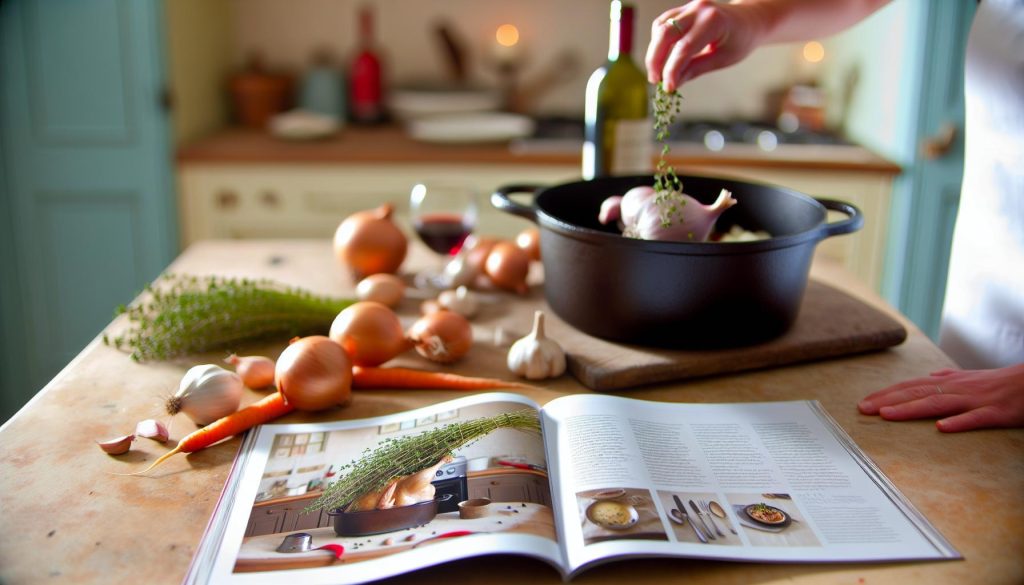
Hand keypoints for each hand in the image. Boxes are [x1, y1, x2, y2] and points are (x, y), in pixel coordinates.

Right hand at [645, 0, 766, 91]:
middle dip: (655, 59)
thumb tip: (672, 84)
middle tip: (655, 81)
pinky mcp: (682, 9)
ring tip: (657, 72)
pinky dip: (658, 42)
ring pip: (660, 27)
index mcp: (714, 21)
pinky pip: (662, 24)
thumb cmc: (739, 41)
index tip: (667, 88)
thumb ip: (695, 69)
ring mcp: (689, 6)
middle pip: (665, 33)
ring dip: (654, 52)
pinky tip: (661, 57)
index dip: (672, 70)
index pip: (684, 48)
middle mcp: (699, 9)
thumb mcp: (722, 59)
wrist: (748, 21)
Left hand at [858, 364, 1023, 431]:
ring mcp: (976, 400)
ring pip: (938, 403)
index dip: (887, 393)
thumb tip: (931, 376)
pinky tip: (941, 428)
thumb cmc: (1003, 382)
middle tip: (862, 409)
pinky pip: (976, 418)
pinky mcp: (997, 413)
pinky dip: (959, 422)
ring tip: (886, 415)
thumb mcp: (973, 378)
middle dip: (888, 400)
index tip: (864, 401)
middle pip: (917, 393)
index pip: (912, 386)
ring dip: (910, 409)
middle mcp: (958, 388)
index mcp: (951, 382)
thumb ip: (951, 378)